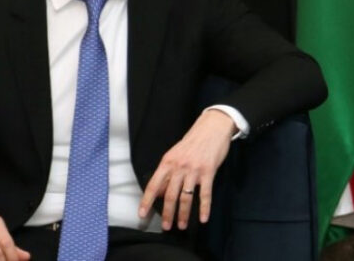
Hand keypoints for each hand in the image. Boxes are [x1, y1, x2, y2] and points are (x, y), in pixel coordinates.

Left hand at [138, 109, 235, 229]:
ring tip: (181, 225)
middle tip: (166, 227)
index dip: (147, 200)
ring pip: (186, 197)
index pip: (154, 184)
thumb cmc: (193, 141)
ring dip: (183, 214)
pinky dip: (204, 208)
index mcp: (168, 161)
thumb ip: (169, 171)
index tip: (141, 214)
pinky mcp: (208, 171)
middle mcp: (179, 166)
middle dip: (167, 213)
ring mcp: (194, 170)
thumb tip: (162, 191)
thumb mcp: (176, 153)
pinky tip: (202, 218)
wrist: (212, 127)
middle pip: (170, 195)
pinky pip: (205, 194)